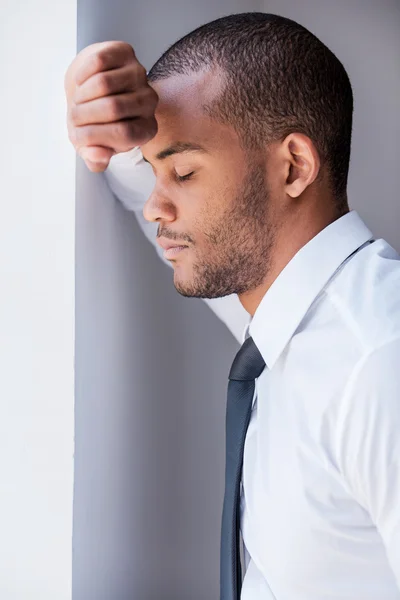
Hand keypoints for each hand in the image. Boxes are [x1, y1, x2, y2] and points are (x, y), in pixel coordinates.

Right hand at [64, 41, 158, 171]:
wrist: (87, 90)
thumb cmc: (91, 123)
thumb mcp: (91, 146)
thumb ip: (95, 159)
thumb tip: (99, 156)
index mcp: (146, 129)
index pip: (123, 134)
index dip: (93, 135)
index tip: (77, 135)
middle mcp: (149, 102)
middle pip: (113, 107)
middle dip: (83, 114)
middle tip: (74, 116)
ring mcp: (139, 75)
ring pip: (103, 84)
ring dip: (81, 95)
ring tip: (78, 100)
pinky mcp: (125, 52)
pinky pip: (98, 61)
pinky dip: (81, 74)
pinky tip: (81, 82)